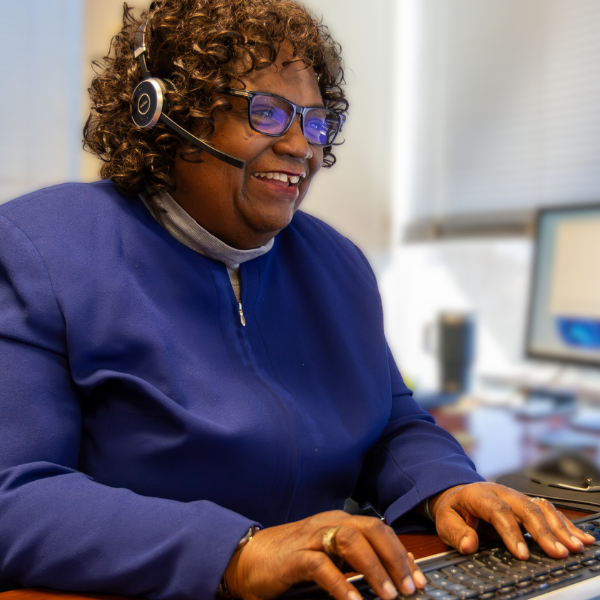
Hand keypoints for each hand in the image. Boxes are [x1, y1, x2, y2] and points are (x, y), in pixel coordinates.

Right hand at [224, 510, 426, 599]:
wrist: (248, 557)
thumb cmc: (290, 558)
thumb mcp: (327, 555)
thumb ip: (352, 558)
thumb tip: (387, 574)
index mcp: (338, 522)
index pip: (379, 530)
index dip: (401, 552)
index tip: (418, 577)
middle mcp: (328, 523)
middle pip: (370, 529)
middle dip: (394, 557)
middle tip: (410, 587)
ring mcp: (311, 538)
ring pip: (350, 540)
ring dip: (373, 568)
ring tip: (389, 595)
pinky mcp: (294, 557)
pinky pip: (321, 566)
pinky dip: (341, 584)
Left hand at [429, 482, 595, 558]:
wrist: (457, 494)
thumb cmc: (453, 509)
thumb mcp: (444, 520)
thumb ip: (455, 532)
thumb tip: (469, 544)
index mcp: (479, 494)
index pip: (498, 510)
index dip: (511, 532)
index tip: (522, 554)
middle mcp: (501, 492)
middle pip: (526, 507)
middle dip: (544, 531)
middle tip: (557, 552)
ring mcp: (516, 496)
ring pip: (542, 507)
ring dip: (560, 527)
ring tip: (574, 547)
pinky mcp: (527, 503)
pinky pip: (549, 511)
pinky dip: (566, 524)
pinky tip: (580, 538)